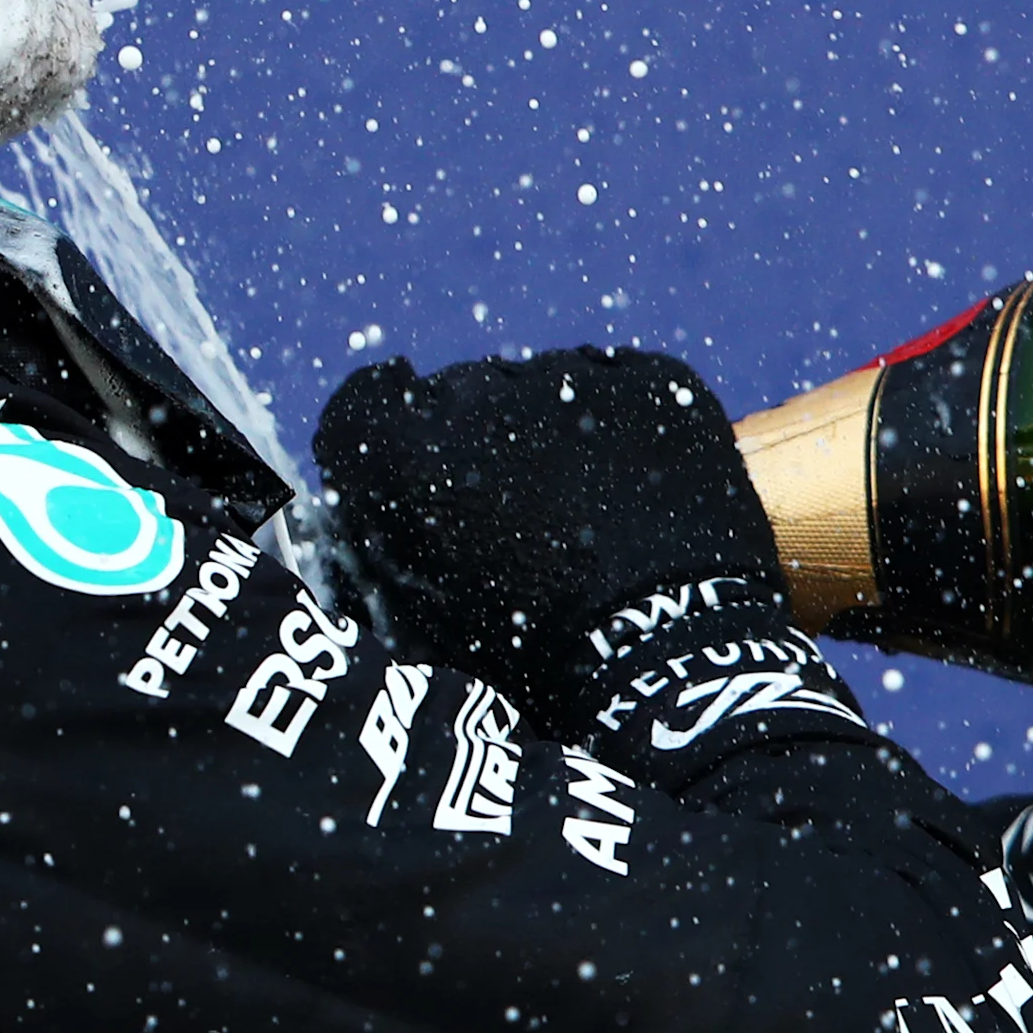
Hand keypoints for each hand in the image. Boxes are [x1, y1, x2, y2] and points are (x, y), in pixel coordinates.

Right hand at [313, 347, 785, 715]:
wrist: (667, 651)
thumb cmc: (535, 653)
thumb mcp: (425, 614)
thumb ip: (384, 541)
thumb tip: (373, 500)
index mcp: (409, 453)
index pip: (365, 401)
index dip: (383, 426)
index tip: (407, 447)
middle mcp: (482, 396)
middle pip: (461, 394)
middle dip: (478, 439)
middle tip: (519, 508)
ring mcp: (576, 378)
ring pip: (545, 386)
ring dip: (551, 428)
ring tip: (588, 503)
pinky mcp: (652, 380)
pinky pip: (620, 384)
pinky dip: (622, 421)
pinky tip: (636, 482)